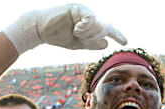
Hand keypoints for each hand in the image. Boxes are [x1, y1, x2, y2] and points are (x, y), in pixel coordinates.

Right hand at [4, 4, 126, 53]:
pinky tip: (76, 30)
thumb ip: (92, 43)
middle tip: (80, 37)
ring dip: (88, 33)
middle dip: (94, 37)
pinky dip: (85, 27)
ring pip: (97, 25)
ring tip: (75, 33)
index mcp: (89, 25)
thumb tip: (106, 43)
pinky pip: (90, 19)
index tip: (125, 42)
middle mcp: (88, 16)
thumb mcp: (78, 43)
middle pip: (103, 28)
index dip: (117, 35)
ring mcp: (83, 11)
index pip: (106, 29)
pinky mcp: (77, 8)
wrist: (40, 30)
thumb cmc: (57, 36)